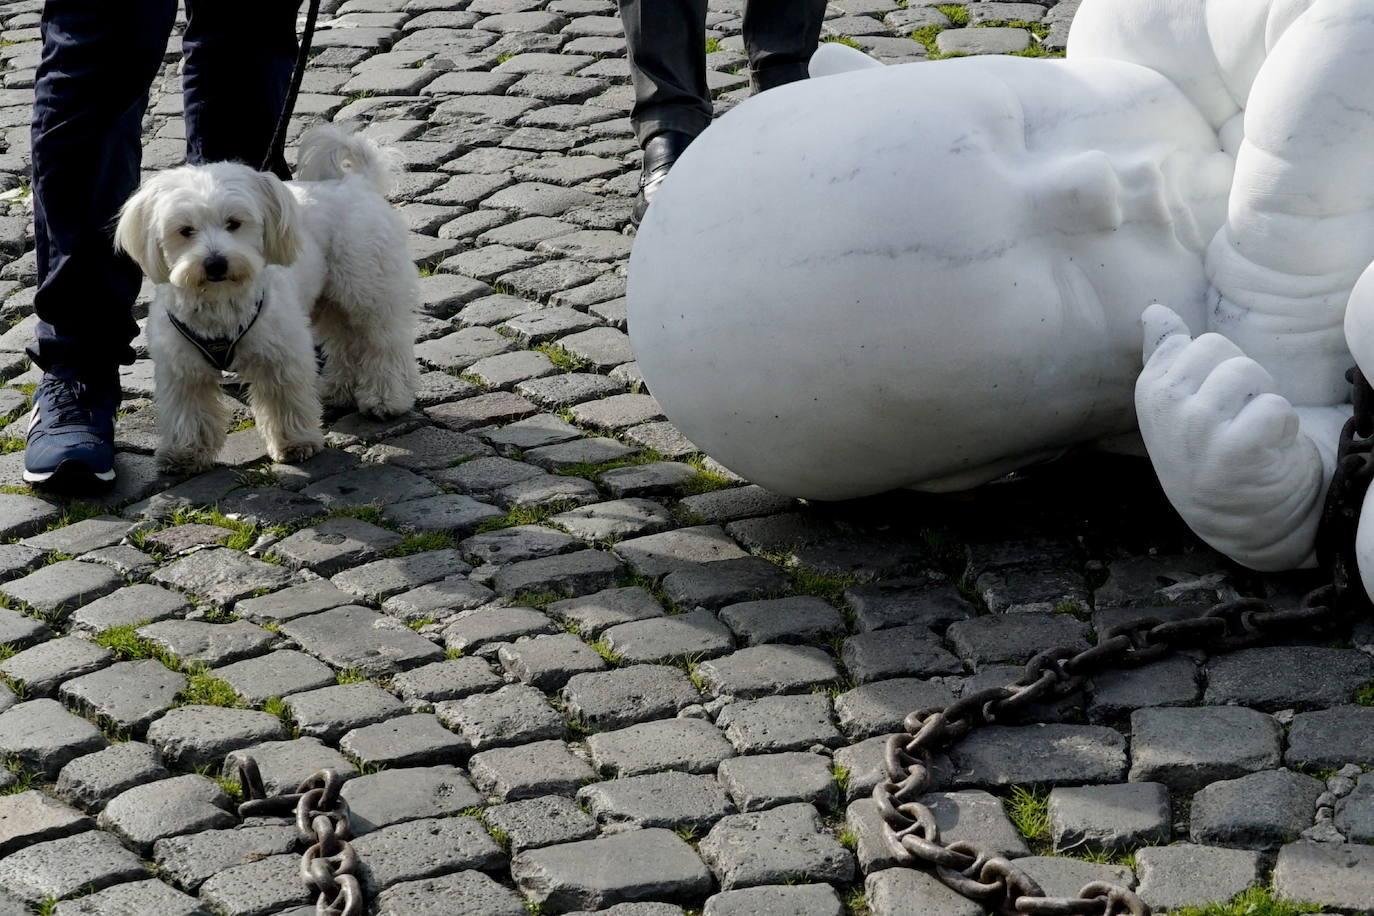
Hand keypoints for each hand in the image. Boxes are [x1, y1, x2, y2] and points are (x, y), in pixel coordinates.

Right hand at [1135, 304, 1325, 569]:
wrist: (1248, 520)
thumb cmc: (1216, 453)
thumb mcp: (1180, 405)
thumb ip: (1165, 355)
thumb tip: (1153, 312)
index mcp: (1150, 391)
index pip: (1188, 341)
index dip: (1212, 369)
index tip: (1207, 405)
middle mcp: (1166, 407)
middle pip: (1220, 349)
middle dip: (1241, 380)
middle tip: (1237, 420)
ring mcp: (1197, 429)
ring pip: (1248, 373)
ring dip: (1263, 403)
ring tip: (1253, 434)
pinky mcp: (1235, 449)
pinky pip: (1274, 408)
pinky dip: (1282, 428)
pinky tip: (1268, 451)